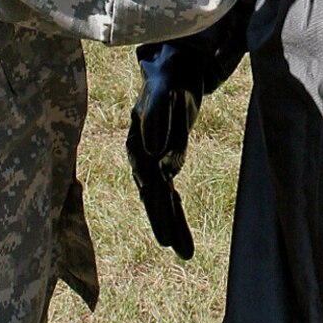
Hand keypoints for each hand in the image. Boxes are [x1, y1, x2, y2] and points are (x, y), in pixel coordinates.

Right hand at [125, 43, 204, 259]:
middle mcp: (141, 155)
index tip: (166, 230)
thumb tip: (154, 153)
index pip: (147, 179)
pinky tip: (180, 232)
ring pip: (161, 197)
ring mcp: (152, 159)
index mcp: (137, 141)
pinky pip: (169, 191)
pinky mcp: (165, 160)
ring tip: (185, 252)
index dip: (156, 205)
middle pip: (152, 194)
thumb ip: (157, 119)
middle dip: (164, 221)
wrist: (176, 69)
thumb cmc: (170, 78)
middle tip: (177, 247)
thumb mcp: (166, 93)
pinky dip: (176, 210)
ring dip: (172, 222)